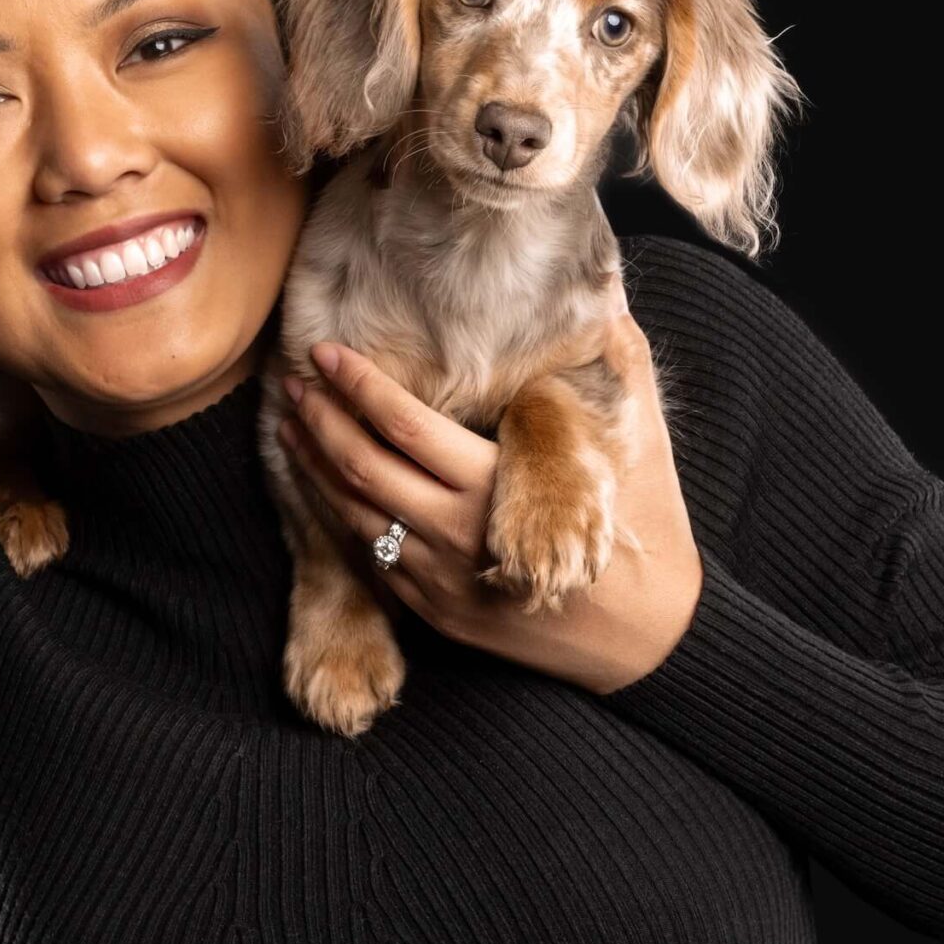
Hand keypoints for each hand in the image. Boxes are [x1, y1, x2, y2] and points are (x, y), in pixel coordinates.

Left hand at [277, 297, 703, 695]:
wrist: (650, 640)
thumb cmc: (649, 530)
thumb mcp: (641, 443)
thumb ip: (616, 369)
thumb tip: (605, 302)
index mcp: (494, 486)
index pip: (402, 425)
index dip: (357, 385)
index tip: (327, 353)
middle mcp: (456, 534)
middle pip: (362, 468)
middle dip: (319, 420)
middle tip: (294, 381)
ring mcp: (440, 581)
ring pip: (354, 516)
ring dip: (315, 468)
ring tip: (293, 426)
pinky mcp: (437, 613)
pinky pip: (371, 559)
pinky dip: (338, 517)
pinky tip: (327, 489)